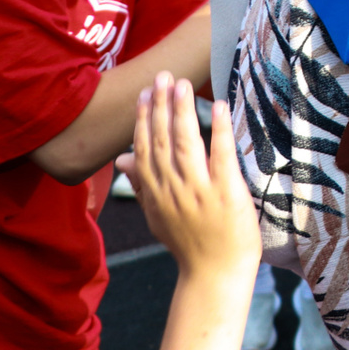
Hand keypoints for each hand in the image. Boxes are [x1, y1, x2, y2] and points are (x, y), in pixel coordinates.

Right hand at [117, 73, 260, 285]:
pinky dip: (218, 130)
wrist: (214, 275)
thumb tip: (123, 158)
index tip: (144, 92)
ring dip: (182, 111)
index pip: (145, 149)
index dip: (144, 119)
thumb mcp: (158, 215)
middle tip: (162, 75)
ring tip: (181, 84)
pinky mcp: (225, 192)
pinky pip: (220, 155)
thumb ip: (142, 185)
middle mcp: (173, 189)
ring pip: (185, 143)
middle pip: (162, 141)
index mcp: (156, 193)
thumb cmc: (190, 242)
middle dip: (160, 106)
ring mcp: (198, 190)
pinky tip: (217, 106)